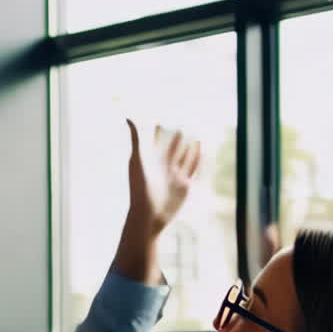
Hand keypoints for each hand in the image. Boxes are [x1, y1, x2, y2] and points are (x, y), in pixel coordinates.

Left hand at [126, 119, 200, 237]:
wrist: (150, 214)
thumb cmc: (140, 187)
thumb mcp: (137, 159)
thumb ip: (136, 139)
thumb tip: (128, 117)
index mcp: (150, 163)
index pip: (154, 145)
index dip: (156, 134)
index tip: (159, 122)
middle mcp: (163, 170)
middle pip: (170, 151)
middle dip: (175, 140)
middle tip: (181, 126)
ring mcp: (175, 178)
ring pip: (183, 160)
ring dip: (189, 149)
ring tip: (196, 136)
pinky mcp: (185, 187)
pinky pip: (193, 171)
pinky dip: (198, 161)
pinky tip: (203, 151)